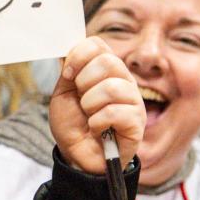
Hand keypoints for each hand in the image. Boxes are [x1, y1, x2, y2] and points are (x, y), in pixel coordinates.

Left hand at [49, 36, 143, 175]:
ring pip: (112, 87)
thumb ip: (68, 70)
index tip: (68, 75)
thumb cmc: (72, 124)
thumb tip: (68, 49)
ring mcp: (133, 101)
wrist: (75, 154)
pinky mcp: (136, 122)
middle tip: (81, 100)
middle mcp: (123, 81)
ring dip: (89, 104)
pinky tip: (96, 128)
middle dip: (84, 82)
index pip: (97, 44)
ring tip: (88, 116)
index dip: (78, 56)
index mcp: (105, 70)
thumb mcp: (63, 93)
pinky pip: (116, 112)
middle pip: (108, 61)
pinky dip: (97, 122)